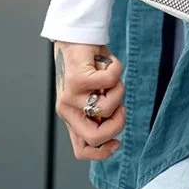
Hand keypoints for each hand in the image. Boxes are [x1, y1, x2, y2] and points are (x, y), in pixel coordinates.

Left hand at [53, 41, 125, 160]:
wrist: (73, 36)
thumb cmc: (88, 64)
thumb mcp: (94, 91)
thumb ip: (100, 110)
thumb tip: (115, 130)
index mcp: (70, 116)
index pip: (82, 150)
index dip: (103, 152)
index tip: (118, 141)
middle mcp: (67, 109)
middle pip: (95, 137)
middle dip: (117, 125)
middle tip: (122, 108)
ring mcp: (71, 96)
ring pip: (108, 106)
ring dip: (118, 89)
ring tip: (110, 75)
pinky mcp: (78, 79)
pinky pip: (111, 81)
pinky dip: (116, 68)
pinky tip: (105, 60)